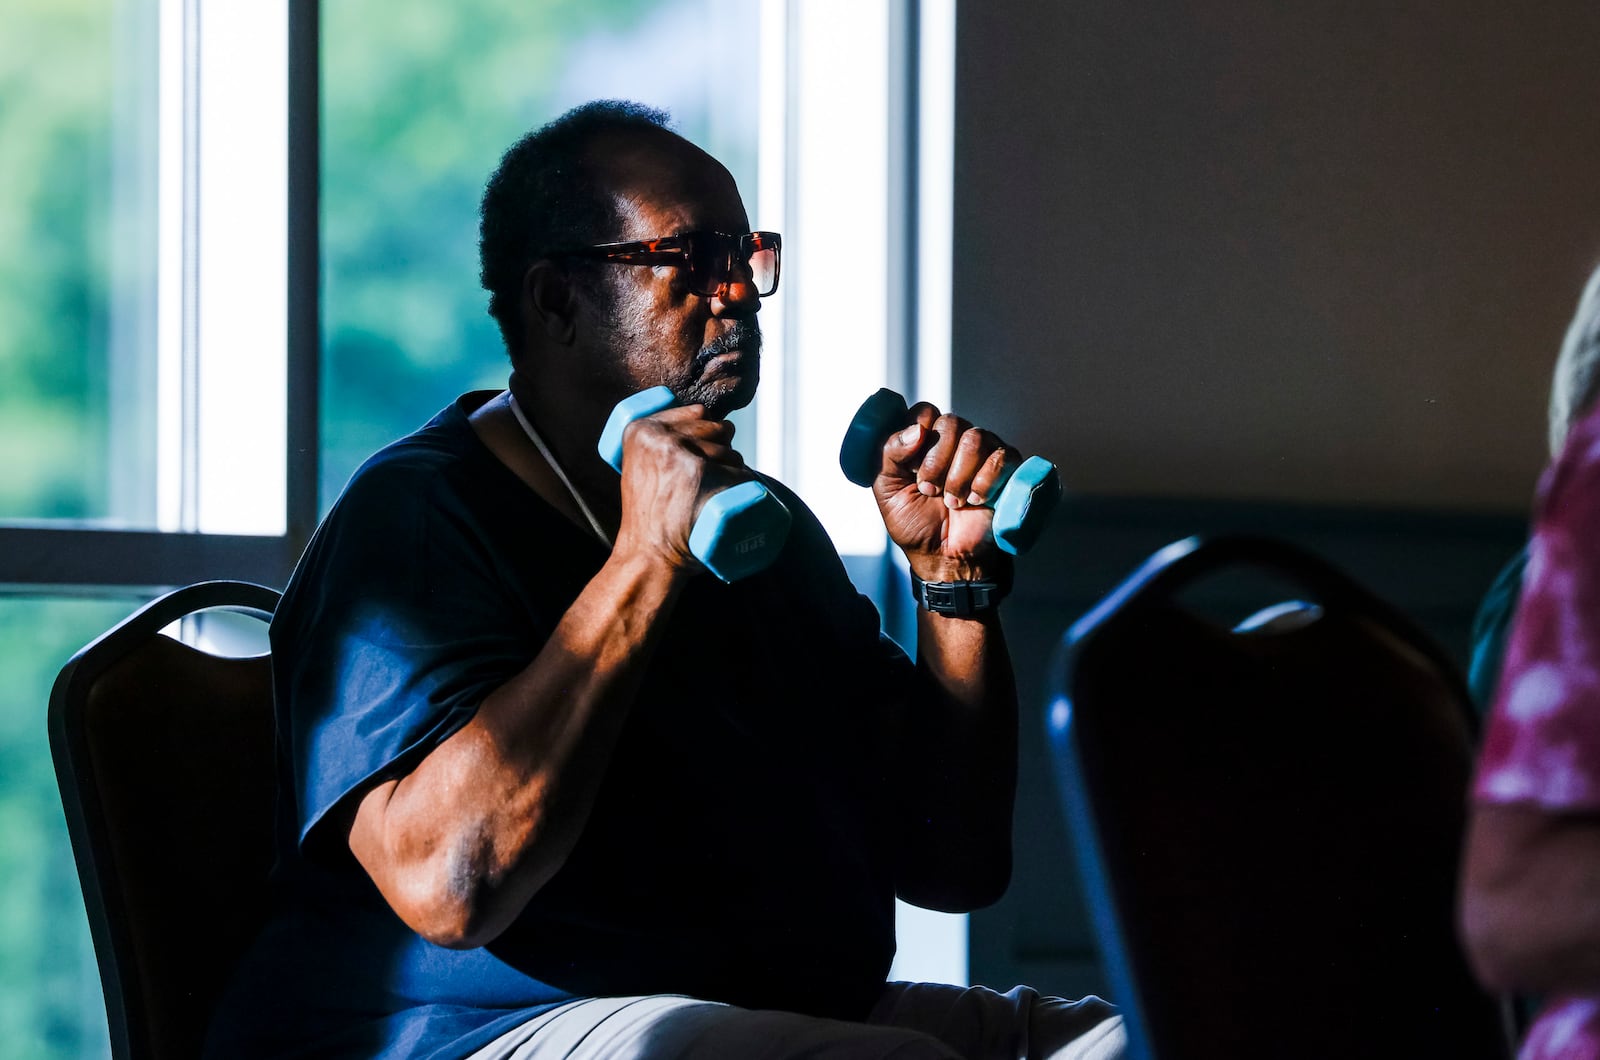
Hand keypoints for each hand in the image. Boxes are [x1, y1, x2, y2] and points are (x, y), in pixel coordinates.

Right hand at [610, 404, 750, 577]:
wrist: (647, 558)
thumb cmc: (650, 518)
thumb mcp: (641, 468)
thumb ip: (660, 440)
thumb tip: (706, 414)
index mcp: (640, 430)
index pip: (698, 411)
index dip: (709, 433)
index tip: (698, 460)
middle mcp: (658, 436)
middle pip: (719, 429)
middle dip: (723, 452)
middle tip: (703, 486)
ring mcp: (681, 453)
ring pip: (733, 454)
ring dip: (735, 474)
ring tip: (711, 500)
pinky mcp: (701, 473)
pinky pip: (742, 475)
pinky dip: (747, 490)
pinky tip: (734, 503)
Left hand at [873, 403, 1015, 580]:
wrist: (946, 558)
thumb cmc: (915, 526)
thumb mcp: (887, 490)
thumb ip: (888, 454)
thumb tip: (917, 429)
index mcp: (923, 443)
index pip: (925, 412)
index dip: (919, 432)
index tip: (911, 464)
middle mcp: (954, 442)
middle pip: (951, 422)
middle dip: (936, 460)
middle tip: (930, 490)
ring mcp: (982, 453)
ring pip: (975, 437)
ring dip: (959, 475)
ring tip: (953, 501)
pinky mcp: (1006, 469)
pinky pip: (1001, 456)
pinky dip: (985, 480)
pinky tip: (975, 500)